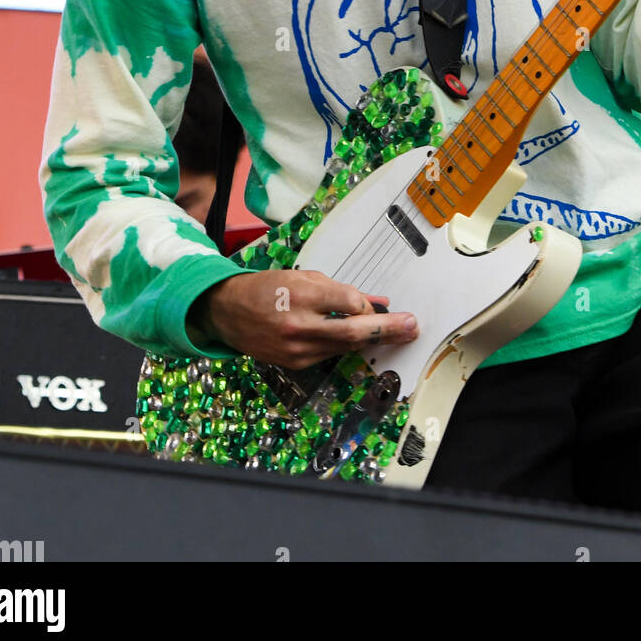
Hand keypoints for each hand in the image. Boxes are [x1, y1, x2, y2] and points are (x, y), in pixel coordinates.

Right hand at [191, 270, 418, 369]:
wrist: (229, 312)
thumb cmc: (267, 288)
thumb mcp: (303, 278)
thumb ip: (341, 290)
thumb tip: (376, 301)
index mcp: (302, 295)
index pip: (349, 302)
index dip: (367, 305)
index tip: (379, 306)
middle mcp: (300, 324)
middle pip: (354, 331)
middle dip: (388, 329)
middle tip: (411, 326)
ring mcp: (297, 348)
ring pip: (346, 346)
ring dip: (372, 340)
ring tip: (396, 333)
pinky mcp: (296, 363)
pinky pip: (331, 354)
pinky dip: (347, 346)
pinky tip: (359, 339)